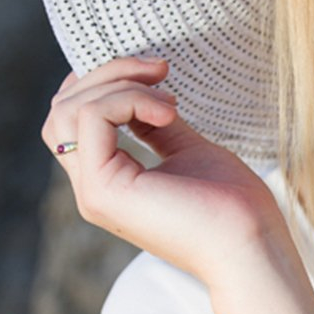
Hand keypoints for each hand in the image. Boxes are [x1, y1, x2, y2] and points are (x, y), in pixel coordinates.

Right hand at [42, 56, 289, 287]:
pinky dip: (130, 99)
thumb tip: (146, 92)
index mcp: (110, 179)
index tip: (156, 73)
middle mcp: (93, 186)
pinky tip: (169, 113)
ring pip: (69, 110)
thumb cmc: (232, 205)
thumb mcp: (188, 150)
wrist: (250, 244)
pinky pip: (92, 118)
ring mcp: (94, 191)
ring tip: (169, 99)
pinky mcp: (104, 190)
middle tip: (160, 69)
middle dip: (109, 72)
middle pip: (63, 109)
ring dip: (119, 83)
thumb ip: (158, 124)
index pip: (73, 119)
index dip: (104, 82)